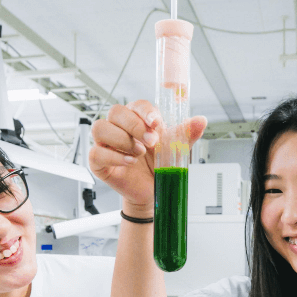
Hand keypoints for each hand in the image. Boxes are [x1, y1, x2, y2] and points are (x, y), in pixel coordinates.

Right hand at [89, 101, 205, 212]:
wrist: (152, 191)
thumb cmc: (158, 165)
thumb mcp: (175, 149)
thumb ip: (186, 134)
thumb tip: (201, 121)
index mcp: (137, 119)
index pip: (136, 105)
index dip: (145, 111)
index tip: (156, 123)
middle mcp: (119, 128)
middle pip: (116, 112)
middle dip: (135, 125)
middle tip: (151, 142)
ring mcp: (106, 144)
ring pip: (100, 128)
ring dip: (122, 139)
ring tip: (139, 153)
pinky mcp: (98, 162)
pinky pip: (96, 153)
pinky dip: (113, 156)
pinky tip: (129, 162)